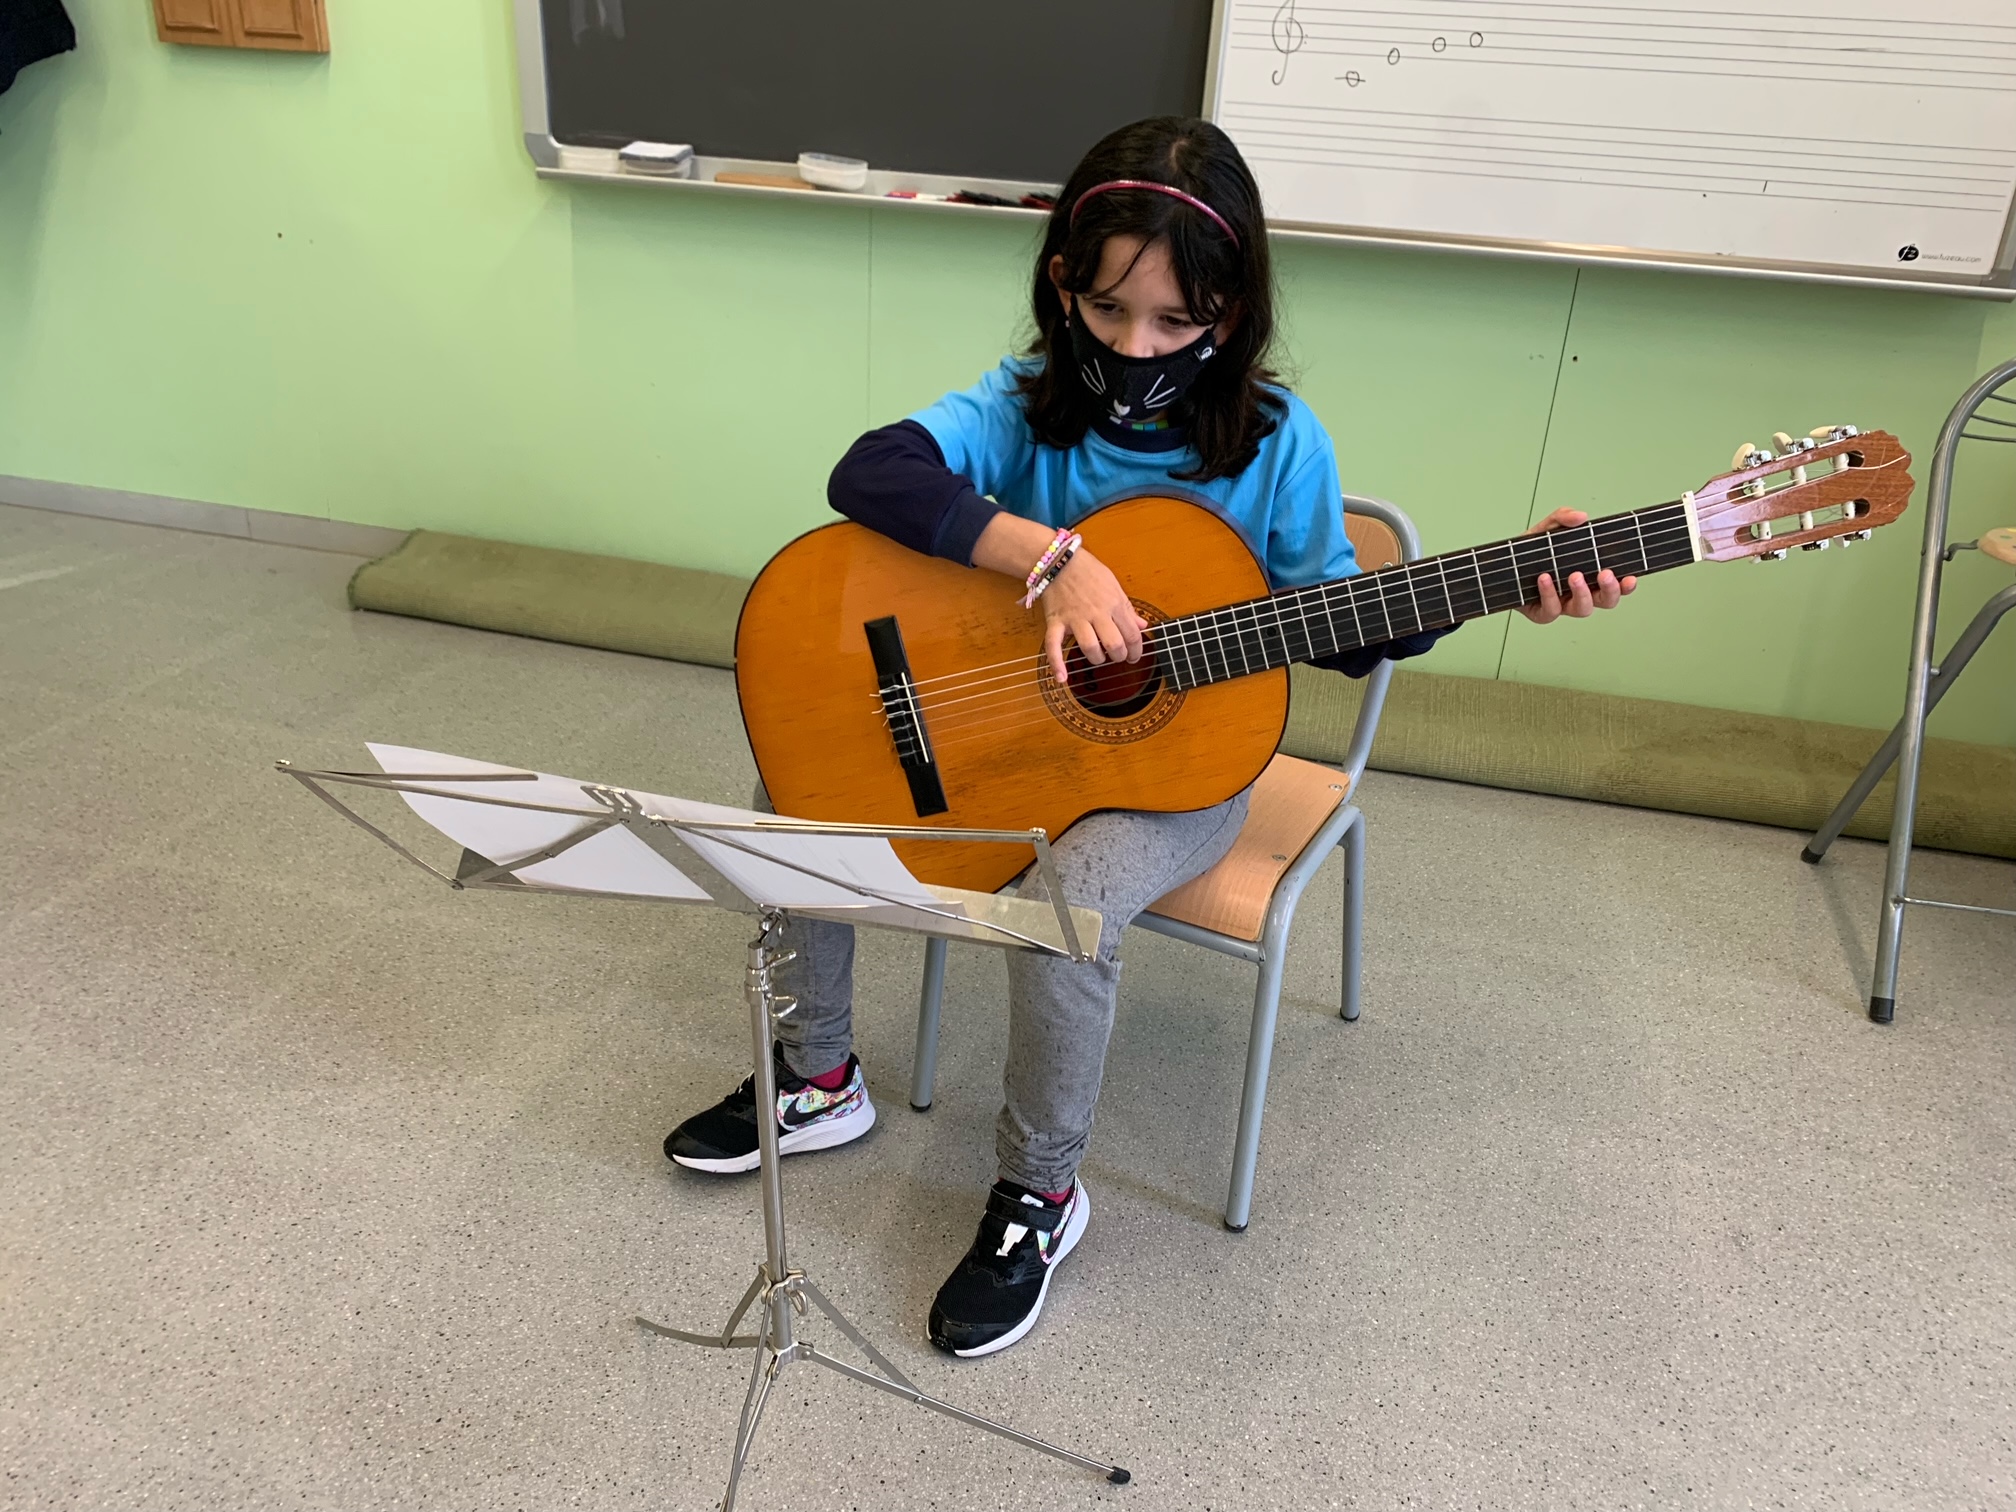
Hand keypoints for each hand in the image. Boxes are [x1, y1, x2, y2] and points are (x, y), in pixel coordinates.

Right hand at [1040, 547, 1145, 684]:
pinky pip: (1054, 646)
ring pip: (1090, 648)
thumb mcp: (1114, 585)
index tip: (1134, 656)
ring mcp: (1076, 618)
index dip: (1137, 650)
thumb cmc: (1088, 571)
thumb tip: (1143, 626)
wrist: (1060, 560)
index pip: (1132, 635)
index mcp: (1114, 604)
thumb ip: (1128, 608)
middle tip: (1118, 657)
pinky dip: (1056, 664)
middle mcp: (1097, 613)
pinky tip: (1062, 678)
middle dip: (1119, 656)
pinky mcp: (1056, 622)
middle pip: (1114, 645)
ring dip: (1097, 658)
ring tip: (1098, 657)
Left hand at [1517, 508, 1636, 623]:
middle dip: (1609, 590)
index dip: (1627, 586)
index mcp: (1590, 576)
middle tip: (1605, 574)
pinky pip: (1550, 611)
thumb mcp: (1547, 528)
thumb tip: (1581, 516)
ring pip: (1582, 609)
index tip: (1631, 577)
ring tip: (1574, 575)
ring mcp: (1562, 605)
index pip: (1616, 584)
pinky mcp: (1541, 613)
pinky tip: (1544, 578)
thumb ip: (1563, 518)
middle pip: (1606, 601)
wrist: (1502, 566)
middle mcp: (1579, 593)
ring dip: (1582, 593)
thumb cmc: (1531, 551)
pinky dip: (1549, 594)